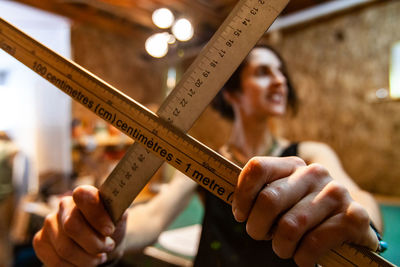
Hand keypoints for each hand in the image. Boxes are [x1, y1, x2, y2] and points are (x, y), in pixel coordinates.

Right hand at [33, 185, 126, 265]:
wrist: (103, 241)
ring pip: (65, 249)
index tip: (109, 231)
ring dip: (87, 259)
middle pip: (72, 226)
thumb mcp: (119, 218)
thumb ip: (117, 213)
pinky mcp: (40, 241)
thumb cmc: (111, 227)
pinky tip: (84, 263)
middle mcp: (64, 205)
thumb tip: (117, 215)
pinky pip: (55, 261)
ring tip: (99, 258)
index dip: (96, 215)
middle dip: (94, 243)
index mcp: (84, 194)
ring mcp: (49, 223)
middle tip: (107, 248)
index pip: (84, 196)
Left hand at [232, 156, 378, 266]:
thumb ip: (260, 194)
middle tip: (262, 236)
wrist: (349, 228)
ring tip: (285, 249)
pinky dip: (303, 258)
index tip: (241, 215)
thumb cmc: (304, 215)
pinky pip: (312, 243)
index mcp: (293, 166)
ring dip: (281, 247)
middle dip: (257, 227)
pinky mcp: (354, 217)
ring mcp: (336, 193)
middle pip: (269, 200)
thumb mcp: (282, 199)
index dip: (242, 195)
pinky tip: (305, 257)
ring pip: (289, 226)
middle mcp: (315, 173)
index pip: (257, 168)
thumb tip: (230, 198)